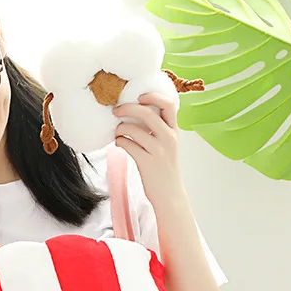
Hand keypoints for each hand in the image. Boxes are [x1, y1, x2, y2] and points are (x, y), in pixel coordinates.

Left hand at [112, 92, 186, 208]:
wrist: (169, 194)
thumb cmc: (164, 169)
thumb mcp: (167, 146)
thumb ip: (158, 130)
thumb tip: (138, 114)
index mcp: (173, 131)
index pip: (168, 104)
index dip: (153, 96)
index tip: (140, 96)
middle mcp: (168, 138)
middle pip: (147, 112)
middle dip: (128, 108)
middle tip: (116, 110)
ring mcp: (157, 150)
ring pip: (134, 129)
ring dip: (120, 128)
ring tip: (118, 132)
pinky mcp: (146, 162)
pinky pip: (128, 144)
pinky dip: (120, 141)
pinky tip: (119, 143)